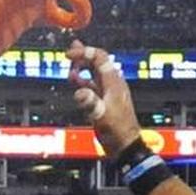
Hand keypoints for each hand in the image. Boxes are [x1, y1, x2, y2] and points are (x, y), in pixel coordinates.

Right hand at [67, 40, 140, 157]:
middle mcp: (113, 84)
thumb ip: (90, 103)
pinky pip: (95, 87)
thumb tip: (80, 93)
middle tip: (72, 49)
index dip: (84, 52)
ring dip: (84, 68)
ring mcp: (110, 93)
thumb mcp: (101, 116)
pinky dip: (85, 82)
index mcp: (113, 83)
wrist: (125, 145)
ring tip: (73, 63)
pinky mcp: (107, 102)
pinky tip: (78, 85)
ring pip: (96, 74)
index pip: (99, 58)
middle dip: (84, 55)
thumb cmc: (117, 131)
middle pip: (99, 62)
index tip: (70, 54)